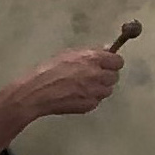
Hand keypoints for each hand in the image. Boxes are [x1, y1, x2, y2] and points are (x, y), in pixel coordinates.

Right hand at [1, 47, 122, 119]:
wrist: (36, 92)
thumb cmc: (48, 70)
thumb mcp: (69, 54)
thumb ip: (91, 52)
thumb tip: (108, 49)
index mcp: (93, 59)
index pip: (118, 61)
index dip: (112, 63)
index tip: (107, 65)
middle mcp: (97, 75)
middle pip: (114, 76)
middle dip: (105, 76)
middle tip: (92, 77)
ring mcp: (95, 91)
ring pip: (107, 90)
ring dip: (99, 88)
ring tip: (82, 87)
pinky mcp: (90, 105)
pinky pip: (96, 101)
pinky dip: (90, 99)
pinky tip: (76, 96)